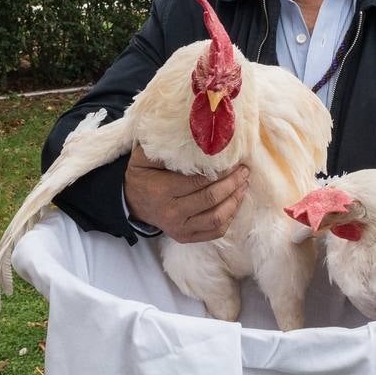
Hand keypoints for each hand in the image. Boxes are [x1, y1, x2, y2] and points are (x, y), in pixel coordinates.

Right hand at [123, 144, 248, 242]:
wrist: (132, 203)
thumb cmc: (142, 176)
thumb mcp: (143, 157)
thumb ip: (162, 147)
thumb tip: (189, 137)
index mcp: (161, 191)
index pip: (198, 182)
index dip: (220, 172)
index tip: (233, 161)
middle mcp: (171, 213)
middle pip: (211, 199)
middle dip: (232, 184)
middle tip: (244, 171)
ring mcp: (179, 228)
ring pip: (216, 218)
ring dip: (235, 201)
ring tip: (243, 185)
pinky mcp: (185, 237)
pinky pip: (214, 232)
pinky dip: (229, 218)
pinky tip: (235, 202)